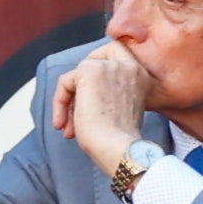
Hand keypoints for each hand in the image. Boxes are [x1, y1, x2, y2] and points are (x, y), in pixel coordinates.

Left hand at [52, 41, 152, 172]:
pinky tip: (63, 125)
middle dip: (80, 86)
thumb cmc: (120, 142)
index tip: (89, 94)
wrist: (119, 150)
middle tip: (74, 112)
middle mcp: (130, 66)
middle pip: (93, 61)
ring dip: (69, 102)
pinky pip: (65, 82)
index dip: (99, 67)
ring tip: (69, 127)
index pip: (117, 54)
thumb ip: (110, 93)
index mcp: (143, 76)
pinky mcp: (91, 70)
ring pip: (77, 75)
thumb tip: (80, 92)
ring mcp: (111, 66)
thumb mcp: (121, 110)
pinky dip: (59, 103)